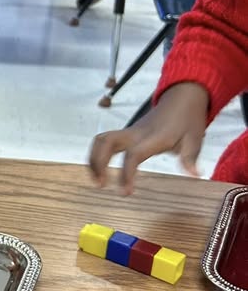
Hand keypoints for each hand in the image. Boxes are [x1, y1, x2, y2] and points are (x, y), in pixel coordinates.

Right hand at [89, 82, 209, 194]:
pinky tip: (102, 169)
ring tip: (97, 180)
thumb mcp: (195, 138)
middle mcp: (135, 133)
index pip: (133, 155)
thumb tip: (196, 175)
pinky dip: (98, 154)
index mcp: (152, 137)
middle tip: (100, 184)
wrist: (182, 97)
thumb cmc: (188, 119)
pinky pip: (105, 141)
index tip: (125, 192)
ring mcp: (129, 132)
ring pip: (101, 140)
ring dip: (94, 158)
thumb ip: (190, 158)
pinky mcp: (127, 133)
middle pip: (106, 142)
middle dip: (98, 163)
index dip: (126, 174)